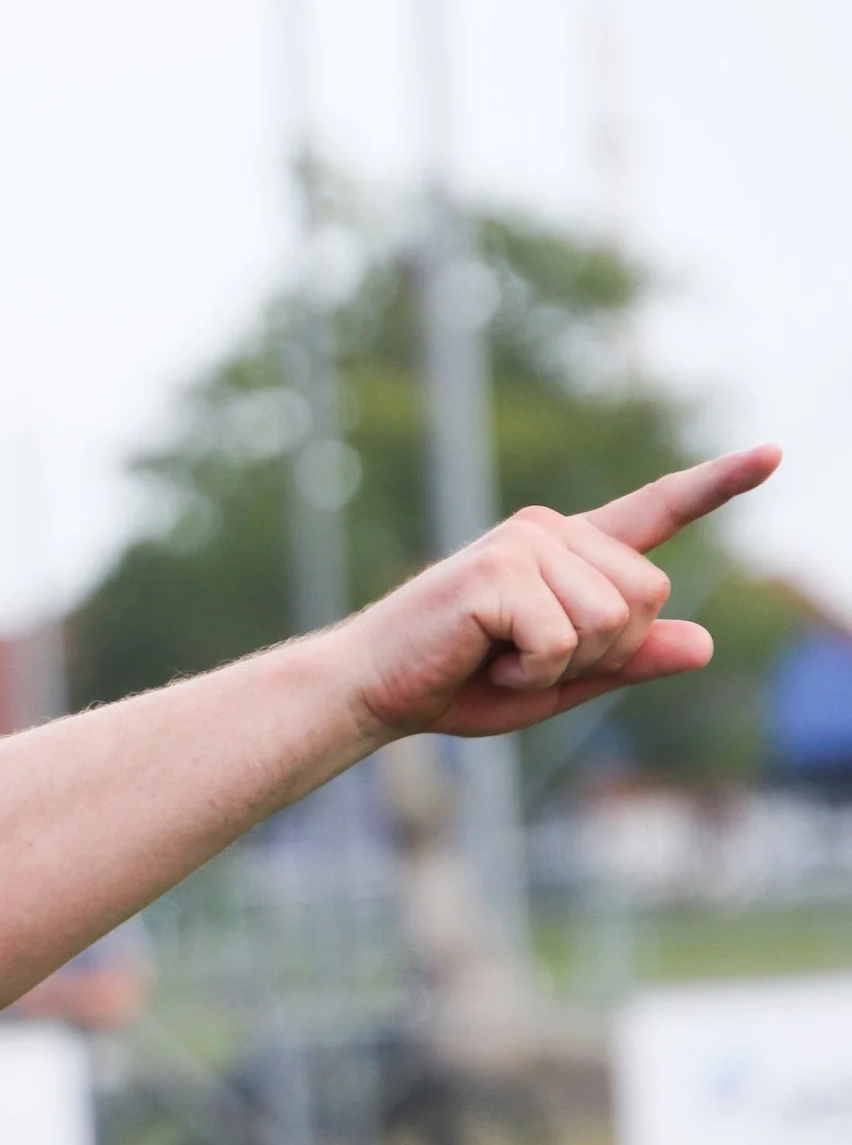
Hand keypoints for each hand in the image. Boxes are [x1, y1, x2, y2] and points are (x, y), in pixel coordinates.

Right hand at [339, 445, 780, 739]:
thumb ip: (627, 662)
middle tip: (525, 659)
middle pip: (647, 597)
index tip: (774, 455)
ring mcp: (521, 544)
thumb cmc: (456, 683)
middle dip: (602, 651)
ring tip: (497, 657)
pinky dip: (529, 672)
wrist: (371, 690)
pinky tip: (481, 658)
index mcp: (567, 552)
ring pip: (611, 621)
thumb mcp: (558, 681)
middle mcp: (548, 532)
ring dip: (561, 665)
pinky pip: (560, 640)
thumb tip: (704, 644)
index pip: (655, 511)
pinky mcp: (496, 571)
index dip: (717, 486)